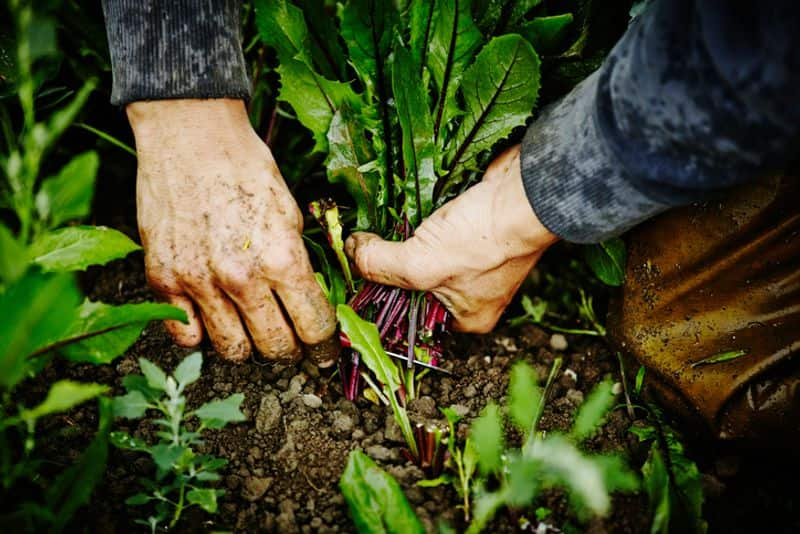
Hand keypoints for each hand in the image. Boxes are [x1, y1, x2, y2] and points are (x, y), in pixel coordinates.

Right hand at [127, 99, 335, 363]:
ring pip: (233, 350)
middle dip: (289, 348)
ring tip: (250, 325)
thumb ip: (298, 264)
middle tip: (289, 337)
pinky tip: (212, 314)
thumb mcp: (292, 213)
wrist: (189, 136)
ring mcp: (198, 283)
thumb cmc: (246, 168)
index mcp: (282, 259)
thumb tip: (306, 301)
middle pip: (275, 348)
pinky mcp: (163, 280)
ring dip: (248, 344)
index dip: (323, 342)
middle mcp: (241, 279)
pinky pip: (187, 336)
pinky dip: (202, 333)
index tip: (322, 346)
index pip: (313, 326)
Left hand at [346, 145, 558, 332]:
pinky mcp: (473, 227)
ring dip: (404, 237)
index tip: (353, 274)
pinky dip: (420, 218)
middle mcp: (471, 293)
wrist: (526, 191)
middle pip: (413, 283)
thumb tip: (351, 252)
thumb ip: (378, 264)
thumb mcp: (420, 263)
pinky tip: (405, 207)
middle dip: (391, 263)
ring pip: (422, 252)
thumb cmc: (485, 239)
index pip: (410, 316)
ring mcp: (474, 259)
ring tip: (383, 224)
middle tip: (365, 246)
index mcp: (465, 317)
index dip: (380, 296)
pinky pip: (435, 228)